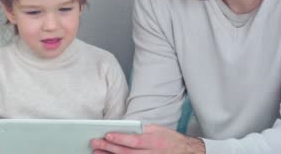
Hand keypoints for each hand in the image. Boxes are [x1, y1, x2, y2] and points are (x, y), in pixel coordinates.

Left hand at [90, 124, 204, 153]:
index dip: (120, 138)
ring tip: (96, 152)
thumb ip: (141, 130)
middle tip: (95, 143)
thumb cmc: (169, 139)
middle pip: (127, 153)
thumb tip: (122, 129)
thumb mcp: (157, 130)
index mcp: (154, 141)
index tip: (107, 135)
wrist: (186, 152)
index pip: (134, 140)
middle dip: (109, 148)